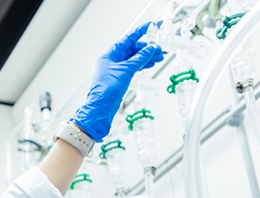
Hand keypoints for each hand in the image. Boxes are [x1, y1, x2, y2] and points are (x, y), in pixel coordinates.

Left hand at [69, 22, 163, 142]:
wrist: (101, 109)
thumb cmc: (106, 90)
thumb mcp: (126, 71)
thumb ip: (139, 59)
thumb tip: (150, 49)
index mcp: (109, 55)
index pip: (127, 39)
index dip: (140, 32)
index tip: (150, 26)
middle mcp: (112, 61)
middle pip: (132, 49)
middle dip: (146, 48)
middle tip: (159, 49)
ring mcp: (116, 70)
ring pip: (134, 59)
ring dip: (146, 57)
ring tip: (158, 57)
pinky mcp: (119, 79)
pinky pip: (133, 68)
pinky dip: (141, 65)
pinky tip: (149, 64)